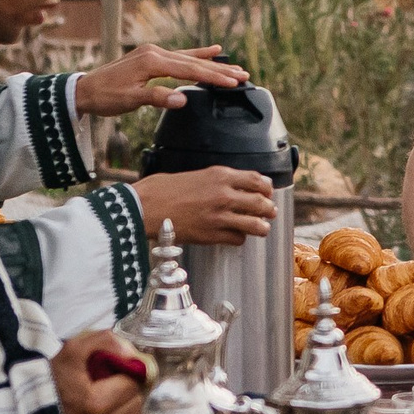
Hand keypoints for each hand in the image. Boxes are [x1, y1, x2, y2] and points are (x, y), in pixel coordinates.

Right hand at [51, 330, 145, 413]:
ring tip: (106, 405)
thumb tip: (132, 354)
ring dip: (126, 413)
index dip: (123, 375)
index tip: (108, 375)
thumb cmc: (51, 379)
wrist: (27, 410)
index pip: (132, 384)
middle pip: (135, 404)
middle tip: (106, 388)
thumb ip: (104, 342)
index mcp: (94, 405)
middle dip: (125, 393)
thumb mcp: (72, 349)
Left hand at [76, 45, 248, 116]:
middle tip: (244, 75)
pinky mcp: (151, 57)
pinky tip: (212, 50)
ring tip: (235, 66)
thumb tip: (182, 99)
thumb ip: (157, 98)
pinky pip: (179, 55)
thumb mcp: (129, 100)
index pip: (190, 70)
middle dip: (220, 70)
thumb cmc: (105, 97)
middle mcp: (155, 52)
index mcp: (152, 61)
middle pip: (194, 62)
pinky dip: (196, 54)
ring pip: (189, 58)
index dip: (213, 78)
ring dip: (212, 64)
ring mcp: (153, 53)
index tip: (233, 84)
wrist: (84, 90)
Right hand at [133, 167, 275, 243]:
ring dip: (261, 226)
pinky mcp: (211, 235)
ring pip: (255, 224)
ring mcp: (219, 216)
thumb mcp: (193, 174)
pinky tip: (235, 236)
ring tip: (261, 228)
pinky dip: (239, 238)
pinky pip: (238, 239)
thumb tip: (229, 185)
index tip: (268, 192)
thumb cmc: (161, 190)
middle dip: (269, 209)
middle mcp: (224, 195)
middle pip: (261, 203)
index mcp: (220, 176)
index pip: (257, 180)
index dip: (267, 188)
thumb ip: (215, 180)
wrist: (144, 208)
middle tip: (270, 212)